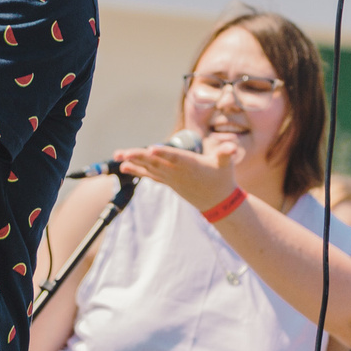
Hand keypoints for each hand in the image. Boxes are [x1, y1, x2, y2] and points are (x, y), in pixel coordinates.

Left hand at [116, 135, 245, 213]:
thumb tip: (233, 147)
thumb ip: (227, 153)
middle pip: (156, 162)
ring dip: (133, 161)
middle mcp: (177, 172)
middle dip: (138, 157)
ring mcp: (171, 178)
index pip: (175, 157)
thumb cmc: (223, 178)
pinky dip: (137, 170)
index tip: (151, 150)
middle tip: (122, 153)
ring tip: (117, 155)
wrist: (218, 202)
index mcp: (190, 164)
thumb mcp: (226, 164)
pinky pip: (150, 175)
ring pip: (149, 168)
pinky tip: (124, 166)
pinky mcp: (168, 182)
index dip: (164, 153)